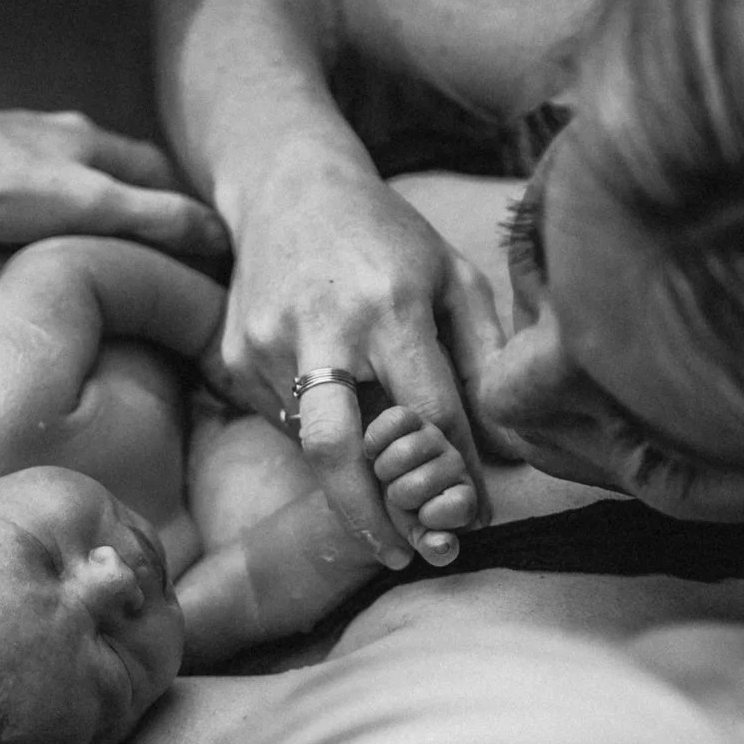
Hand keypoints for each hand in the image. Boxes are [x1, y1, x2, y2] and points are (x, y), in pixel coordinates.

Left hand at [0, 111, 227, 256]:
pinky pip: (14, 181)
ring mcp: (3, 141)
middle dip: (133, 193)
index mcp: (86, 138)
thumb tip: (218, 236)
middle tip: (153, 234)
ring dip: (80, 194)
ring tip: (92, 232)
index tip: (197, 233)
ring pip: (58, 167)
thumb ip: (159, 220)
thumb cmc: (4, 189)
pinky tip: (21, 228)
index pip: (152, 166)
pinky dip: (33, 203)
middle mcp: (48, 130)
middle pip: (107, 161)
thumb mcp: (95, 207)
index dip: (178, 200)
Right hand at [222, 162, 492, 568]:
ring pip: (312, 445)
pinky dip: (319, 434)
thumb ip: (484, 358)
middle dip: (371, 516)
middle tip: (404, 555)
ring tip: (382, 495)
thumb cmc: (388, 237)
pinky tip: (337, 407)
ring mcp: (267, 347)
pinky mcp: (234, 357)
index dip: (452, 471)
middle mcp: (321, 330)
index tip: (470, 515)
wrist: (287, 188)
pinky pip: (285, 421)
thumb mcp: (452, 278)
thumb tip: (509, 446)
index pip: (427, 414)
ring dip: (350, 478)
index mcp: (389, 308)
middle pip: (339, 452)